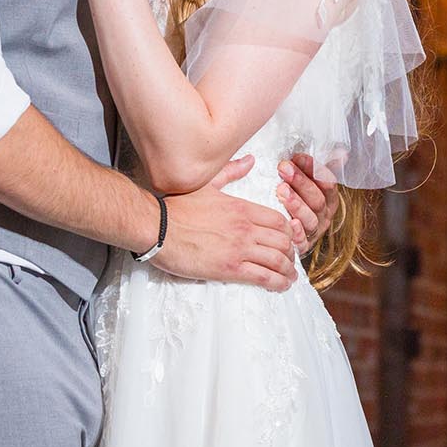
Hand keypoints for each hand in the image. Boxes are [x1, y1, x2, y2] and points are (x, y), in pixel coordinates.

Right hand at [153, 157, 297, 291]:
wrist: (156, 226)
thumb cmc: (177, 206)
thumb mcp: (208, 183)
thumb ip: (231, 172)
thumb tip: (250, 160)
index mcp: (243, 207)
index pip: (279, 220)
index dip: (289, 232)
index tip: (287, 240)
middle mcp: (246, 227)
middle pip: (283, 241)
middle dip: (291, 253)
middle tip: (289, 261)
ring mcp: (240, 248)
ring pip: (278, 260)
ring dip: (288, 270)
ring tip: (289, 277)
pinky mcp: (230, 268)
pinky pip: (263, 277)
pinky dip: (278, 283)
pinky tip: (281, 286)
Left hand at [277, 153, 340, 248]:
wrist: (282, 232)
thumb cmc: (297, 201)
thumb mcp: (310, 183)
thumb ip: (321, 168)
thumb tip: (342, 153)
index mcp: (330, 198)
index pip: (327, 182)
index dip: (314, 169)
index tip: (298, 156)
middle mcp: (324, 215)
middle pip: (317, 199)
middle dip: (301, 182)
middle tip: (284, 168)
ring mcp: (314, 231)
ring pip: (310, 218)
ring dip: (296, 204)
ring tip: (281, 190)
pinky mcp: (302, 246)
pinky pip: (302, 241)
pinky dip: (297, 232)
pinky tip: (290, 223)